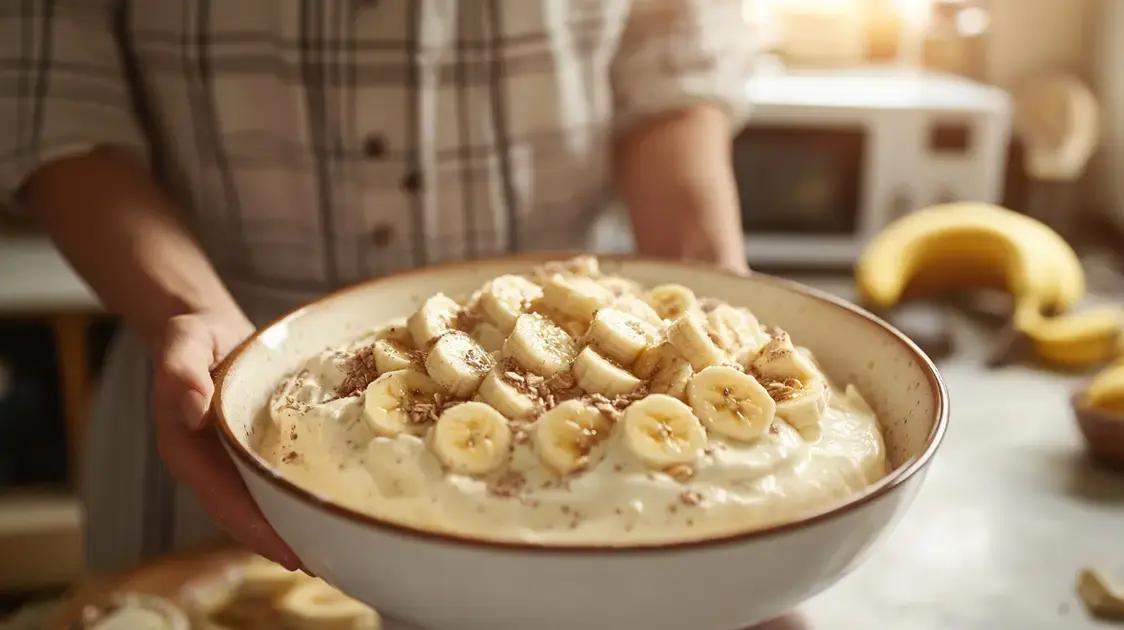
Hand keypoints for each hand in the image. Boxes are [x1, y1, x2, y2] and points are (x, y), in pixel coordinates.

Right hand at [150, 312, 300, 569]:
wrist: (205, 326)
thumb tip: (192, 408)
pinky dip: (293, 496)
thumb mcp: (182, 342)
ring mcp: (229, 460)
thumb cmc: (192, 334)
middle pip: (242, 513)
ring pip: (258, 503)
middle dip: (278, 540)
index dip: (254, 528)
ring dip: (288, 526)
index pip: (222, 499)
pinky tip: (325, 505)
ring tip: (330, 545)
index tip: (287, 550)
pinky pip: (271, 480)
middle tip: (322, 560)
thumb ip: (180, 373)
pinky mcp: (250, 449)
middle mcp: (208, 463)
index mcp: (186, 449)